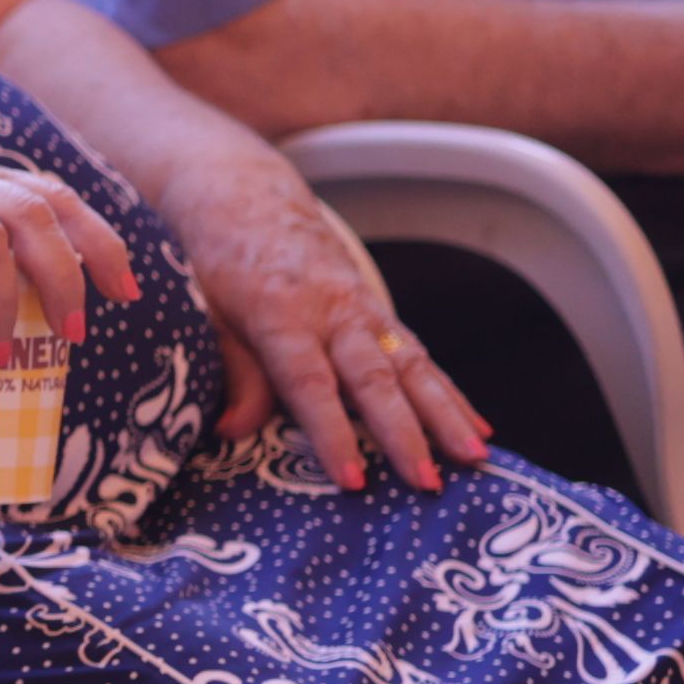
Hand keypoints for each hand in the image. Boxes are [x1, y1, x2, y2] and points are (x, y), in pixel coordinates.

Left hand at [144, 144, 489, 490]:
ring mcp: (362, 310)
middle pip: (374, 379)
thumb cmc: (216, 265)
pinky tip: (477, 428)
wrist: (244, 200)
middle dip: (405, 435)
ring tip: (476, 458)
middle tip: (428, 483)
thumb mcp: (206, 313)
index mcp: (279, 313)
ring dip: (446, 416)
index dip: (332, 432)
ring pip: (412, 366)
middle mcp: (332, 311)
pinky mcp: (379, 313)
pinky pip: (419, 357)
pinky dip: (450, 394)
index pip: (310, 382)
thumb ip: (231, 371)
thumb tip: (232, 433)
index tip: (354, 479)